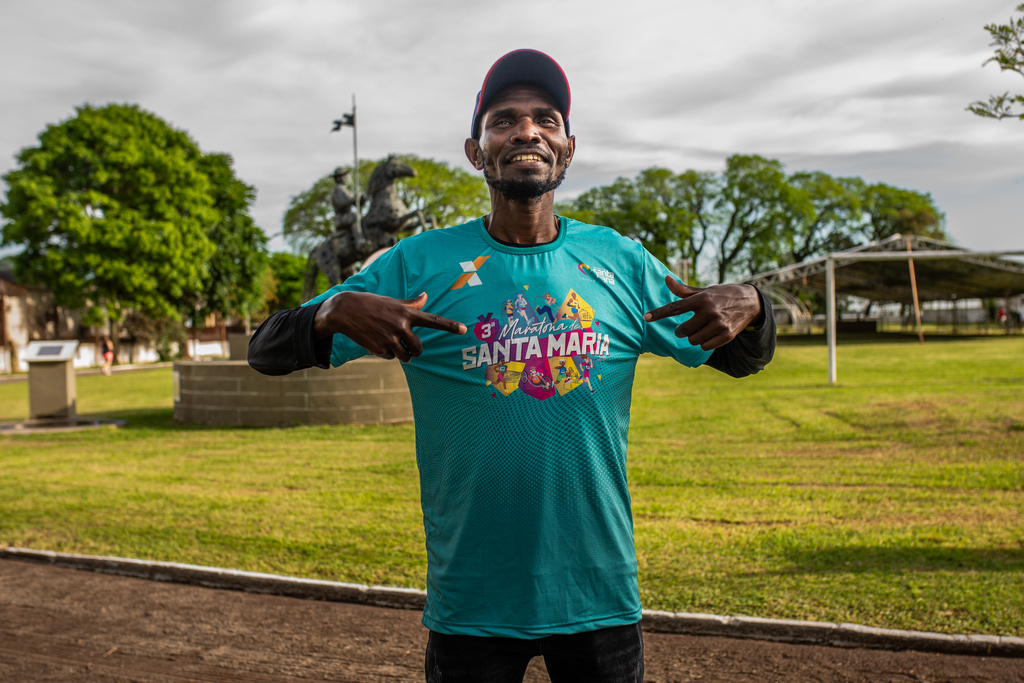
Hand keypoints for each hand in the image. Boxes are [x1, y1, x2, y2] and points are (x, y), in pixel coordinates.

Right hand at [314, 291, 465, 361]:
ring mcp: (390, 338)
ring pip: (406, 356)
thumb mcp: (392, 301)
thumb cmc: (371, 304)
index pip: (433, 321)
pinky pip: (390, 357)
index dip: (449, 326)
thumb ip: (411, 303)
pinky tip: (377, 343)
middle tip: (408, 347)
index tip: (464, 330)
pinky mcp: (380, 348)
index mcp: (407, 313)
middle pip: (419, 349)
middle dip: (415, 351)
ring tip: (390, 343)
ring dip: (401, 354)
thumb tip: (426, 296)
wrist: (345, 311)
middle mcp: (401, 326)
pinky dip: (387, 354)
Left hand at [643, 276, 762, 350]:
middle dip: (681, 330)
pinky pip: (704, 346)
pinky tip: (709, 334)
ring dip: (692, 337)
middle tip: (686, 327)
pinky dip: (703, 343)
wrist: (750, 302)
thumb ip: (683, 290)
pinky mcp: (726, 335)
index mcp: (702, 299)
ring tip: (701, 329)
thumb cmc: (721, 295)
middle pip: (682, 330)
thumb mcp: (704, 291)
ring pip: (693, 340)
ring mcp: (719, 324)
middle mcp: (710, 311)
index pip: (675, 307)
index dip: (659, 313)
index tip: (646, 317)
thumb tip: (666, 279)